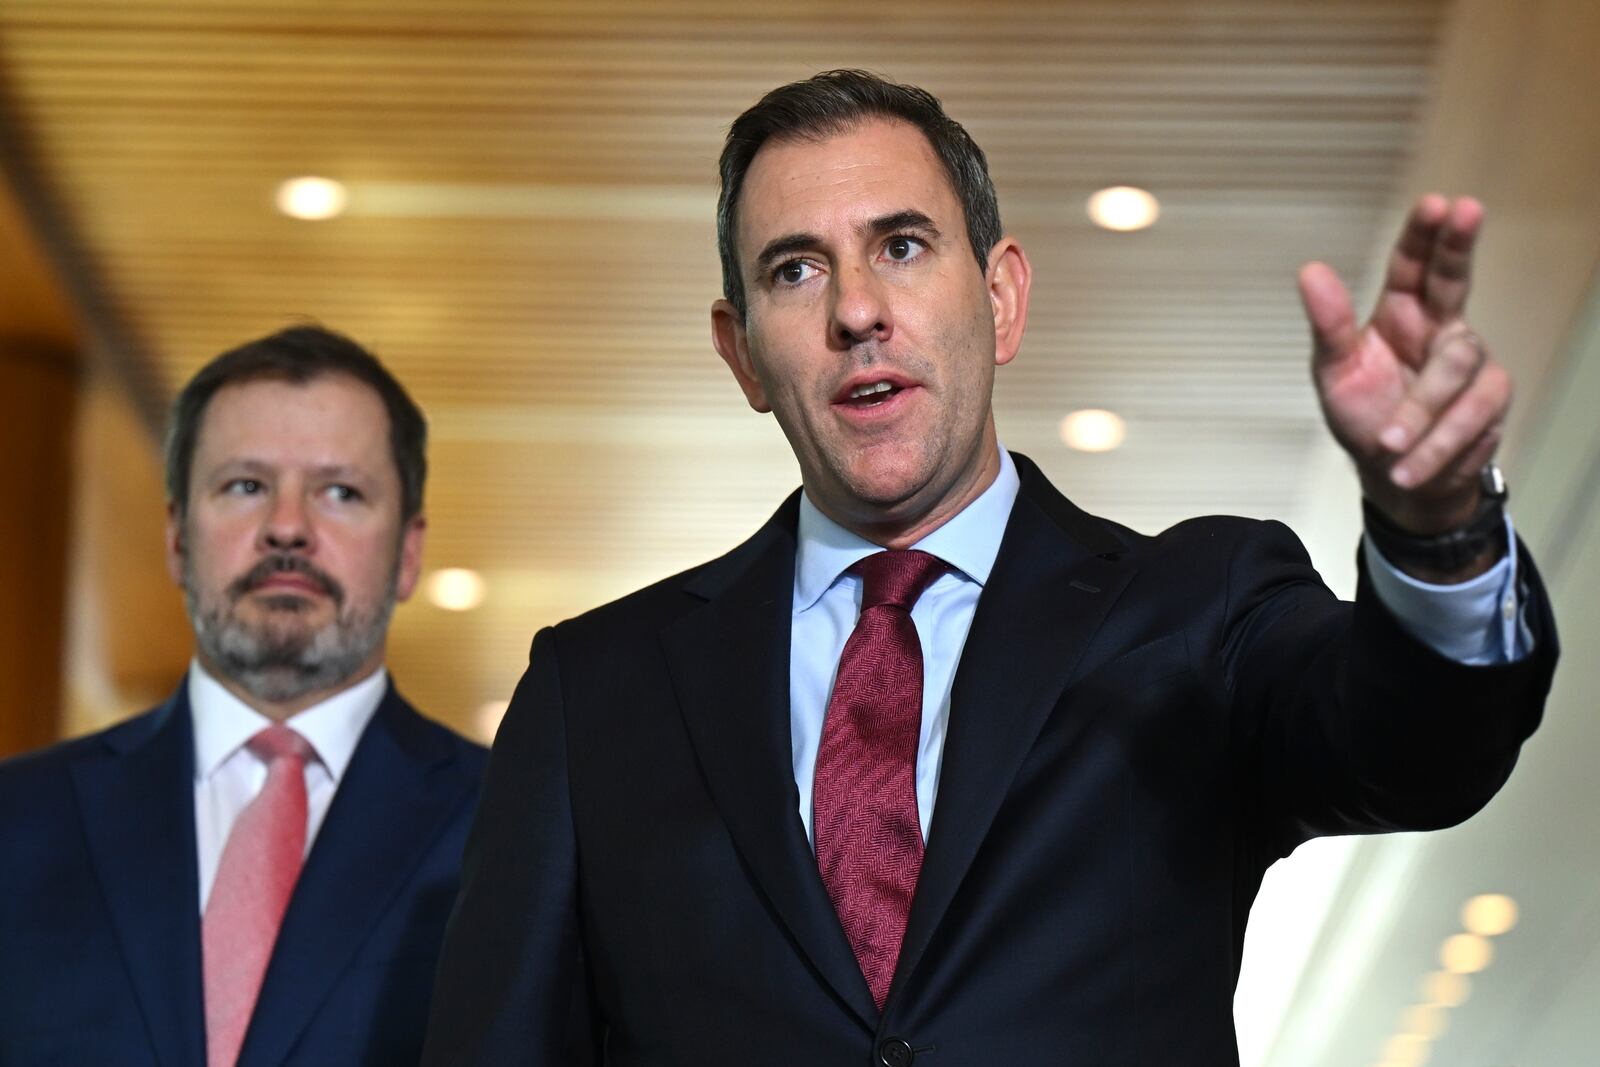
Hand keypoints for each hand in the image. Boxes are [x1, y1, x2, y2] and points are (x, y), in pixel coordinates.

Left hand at [1298, 195, 1510, 535]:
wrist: (1396, 475)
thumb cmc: (1365, 414)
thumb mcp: (1334, 373)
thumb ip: (1328, 325)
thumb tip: (1310, 270)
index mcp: (1400, 312)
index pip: (1413, 264)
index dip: (1425, 234)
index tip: (1436, 203)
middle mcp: (1440, 326)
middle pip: (1455, 277)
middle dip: (1459, 244)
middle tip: (1467, 209)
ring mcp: (1471, 360)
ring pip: (1456, 366)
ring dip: (1419, 412)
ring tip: (1387, 444)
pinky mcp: (1490, 398)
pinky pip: (1472, 413)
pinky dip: (1436, 444)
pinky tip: (1408, 465)